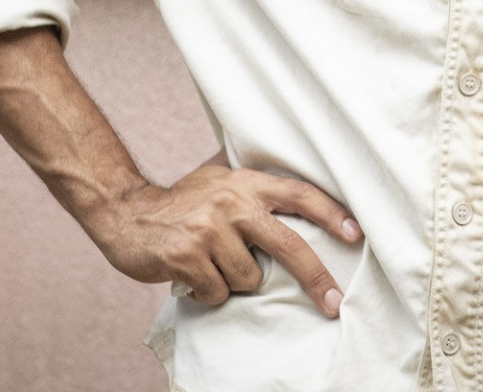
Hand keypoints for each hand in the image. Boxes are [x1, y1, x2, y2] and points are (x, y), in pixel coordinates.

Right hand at [82, 159, 361, 315]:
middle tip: (334, 302)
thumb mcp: (218, 180)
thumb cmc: (180, 202)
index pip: (299, 194)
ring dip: (234, 282)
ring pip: (249, 278)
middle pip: (289, 244)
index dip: (332, 213)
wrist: (125, 213)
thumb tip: (299, 199)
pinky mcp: (188, 255)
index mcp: (246, 182)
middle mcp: (232, 202)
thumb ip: (252, 188)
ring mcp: (210, 229)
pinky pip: (218, 292)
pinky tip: (194, 276)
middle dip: (316, 277)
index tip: (357, 235)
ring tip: (213, 265)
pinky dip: (209, 293)